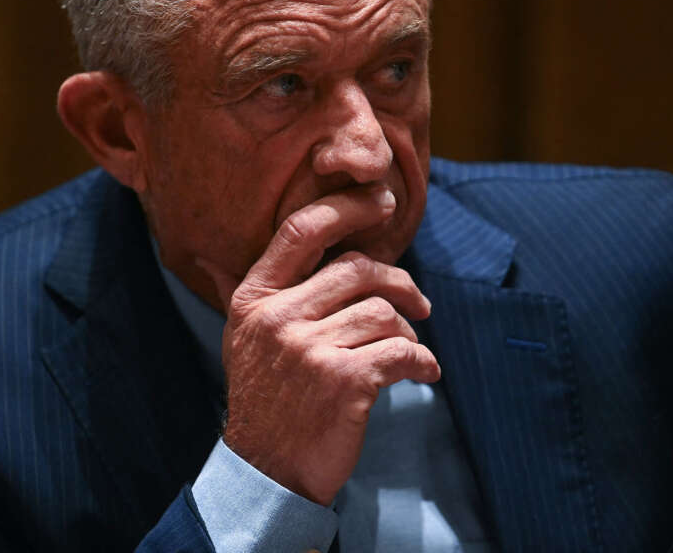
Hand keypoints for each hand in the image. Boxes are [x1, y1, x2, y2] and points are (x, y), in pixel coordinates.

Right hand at [198, 184, 439, 505]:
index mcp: (255, 299)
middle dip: (398, 280)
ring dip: (409, 328)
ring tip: (410, 346)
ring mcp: (310, 348)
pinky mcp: (344, 381)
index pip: (301, 231)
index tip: (382, 201)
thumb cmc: (267, 401)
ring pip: (384, 311)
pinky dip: (422, 360)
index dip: (347, 208)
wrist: (267, 472)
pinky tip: (424, 372)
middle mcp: (278, 317)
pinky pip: (401, 350)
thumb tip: (259, 258)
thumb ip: (260, 295)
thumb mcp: (247, 340)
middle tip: (420, 300)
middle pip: (357, 268)